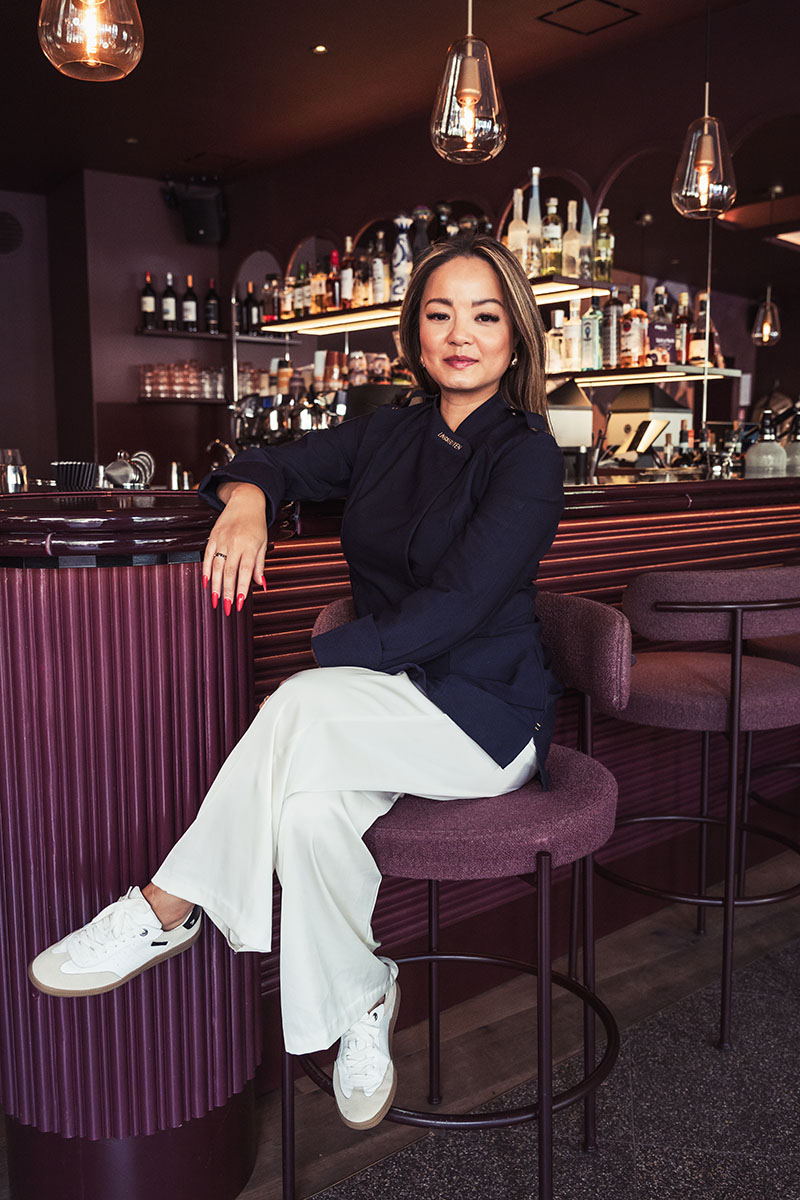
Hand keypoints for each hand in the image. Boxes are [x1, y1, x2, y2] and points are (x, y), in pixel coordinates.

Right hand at [202, 482, 267, 614]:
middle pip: (229, 572)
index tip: (239, 603)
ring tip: (215, 600)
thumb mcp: (263, 543)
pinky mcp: (213, 537)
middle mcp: (235, 543)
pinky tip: (206, 583)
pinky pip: (207, 556)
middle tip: (226, 608)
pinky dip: (206, 570)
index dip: (241, 588)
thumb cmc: (256, 524)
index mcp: (250, 546)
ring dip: (215, 585)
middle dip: (227, 592)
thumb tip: (261, 584)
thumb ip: (259, 565)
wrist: (245, 501)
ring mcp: (222, 540)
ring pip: (217, 566)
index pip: (245, 571)